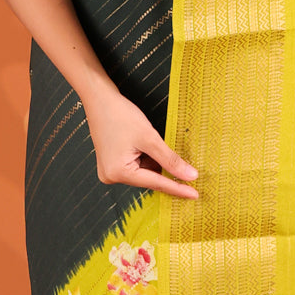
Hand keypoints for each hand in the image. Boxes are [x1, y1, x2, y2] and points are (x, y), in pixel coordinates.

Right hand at [84, 89, 198, 198]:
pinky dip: (148, 159)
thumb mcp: (150, 138)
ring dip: (156, 163)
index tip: (195, 194)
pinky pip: (136, 166)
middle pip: (148, 179)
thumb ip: (170, 160)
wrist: (99, 99)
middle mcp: (112, 176)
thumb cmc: (120, 115)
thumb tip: (190, 176)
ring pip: (144, 172)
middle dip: (166, 172)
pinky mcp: (112, 163)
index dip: (178, 188)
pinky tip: (150, 146)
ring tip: (157, 145)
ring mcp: (110, 170)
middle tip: (189, 170)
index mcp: (118, 173)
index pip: (155, 183)